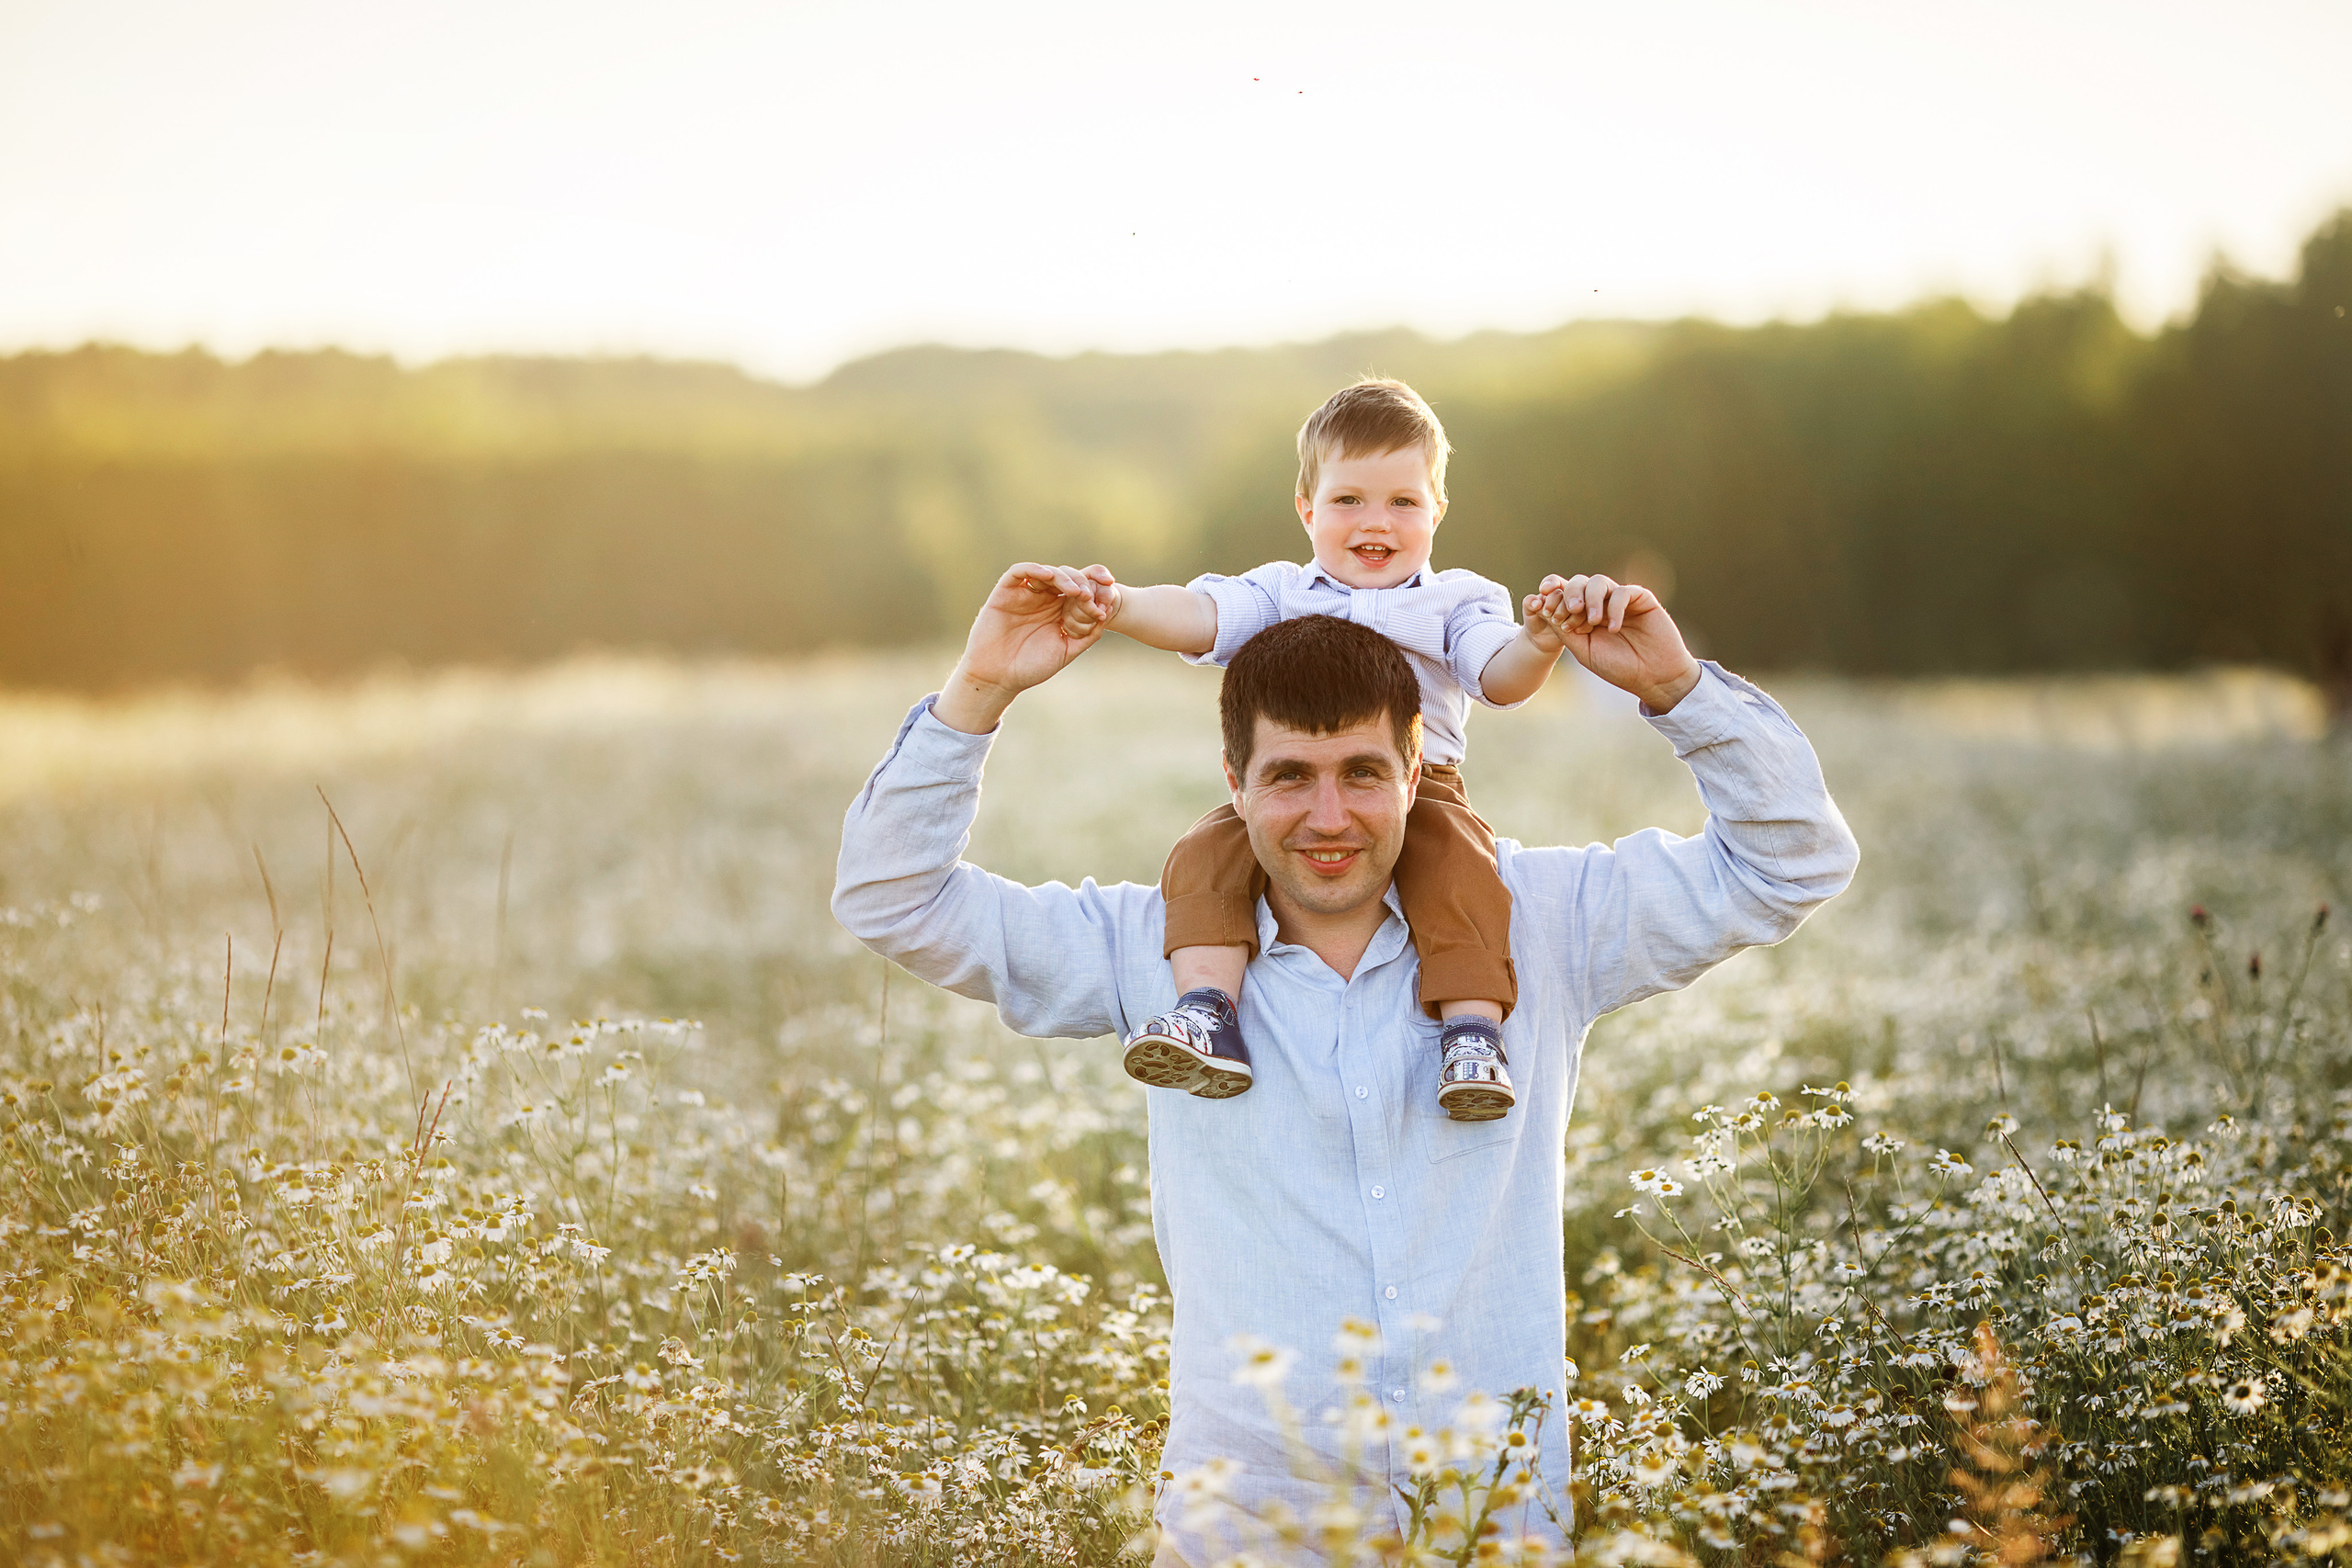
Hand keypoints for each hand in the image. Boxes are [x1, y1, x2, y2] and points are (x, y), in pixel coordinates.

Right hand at [935, 563, 1112, 733]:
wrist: (999, 677)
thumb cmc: (1031, 667)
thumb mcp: (1066, 651)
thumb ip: (1085, 635)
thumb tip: (1106, 615)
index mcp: (1059, 611)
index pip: (1080, 588)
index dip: (1095, 582)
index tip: (1110, 587)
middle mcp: (1044, 599)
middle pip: (1067, 577)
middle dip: (1082, 580)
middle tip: (1090, 595)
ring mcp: (1024, 594)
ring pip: (1046, 572)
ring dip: (1063, 577)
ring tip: (1074, 591)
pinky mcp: (1005, 592)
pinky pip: (1018, 572)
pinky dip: (1033, 569)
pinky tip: (1047, 575)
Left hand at [1526, 572, 1701, 711]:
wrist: (1654, 678)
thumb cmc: (1618, 667)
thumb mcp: (1584, 651)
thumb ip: (1565, 631)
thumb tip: (1543, 609)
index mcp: (1583, 615)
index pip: (1564, 595)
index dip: (1553, 596)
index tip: (1546, 610)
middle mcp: (1601, 604)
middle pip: (1579, 583)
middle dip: (1570, 594)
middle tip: (1570, 611)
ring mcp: (1620, 600)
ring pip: (1598, 582)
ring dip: (1591, 598)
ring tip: (1593, 622)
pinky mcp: (1641, 599)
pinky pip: (1623, 592)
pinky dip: (1615, 608)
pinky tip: (1614, 628)